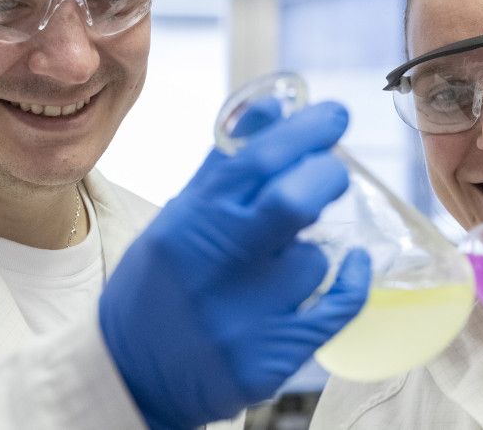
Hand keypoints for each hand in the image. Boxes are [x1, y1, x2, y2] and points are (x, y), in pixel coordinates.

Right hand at [100, 101, 370, 428]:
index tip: (334, 115)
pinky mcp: (268, 358)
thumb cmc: (156, 286)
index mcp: (189, 223)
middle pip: (293, 202)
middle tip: (331, 172)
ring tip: (285, 256)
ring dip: (314, 247)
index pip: (255, 161)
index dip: (304, 131)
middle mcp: (214, 267)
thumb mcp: (177, 218)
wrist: (130, 375)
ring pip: (314, 259)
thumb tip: (276, 105)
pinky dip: (352, 280)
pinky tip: (349, 265)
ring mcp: (243, 316)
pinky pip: (336, 308)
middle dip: (325, 175)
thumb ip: (227, 162)